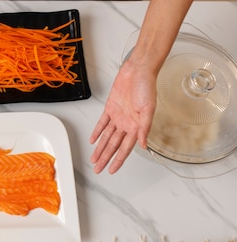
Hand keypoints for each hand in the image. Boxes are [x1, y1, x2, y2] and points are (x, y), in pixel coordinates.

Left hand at [89, 58, 155, 173]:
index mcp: (136, 126)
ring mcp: (118, 117)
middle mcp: (126, 124)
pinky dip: (97, 132)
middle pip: (113, 146)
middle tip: (98, 169)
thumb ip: (145, 128)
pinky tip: (94, 140)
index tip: (112, 170)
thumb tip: (143, 144)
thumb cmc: (147, 87)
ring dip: (100, 148)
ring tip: (94, 159)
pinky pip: (102, 123)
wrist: (138, 71)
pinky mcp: (110, 108)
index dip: (118, 160)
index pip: (125, 148)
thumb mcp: (148, 109)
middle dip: (105, 158)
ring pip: (106, 137)